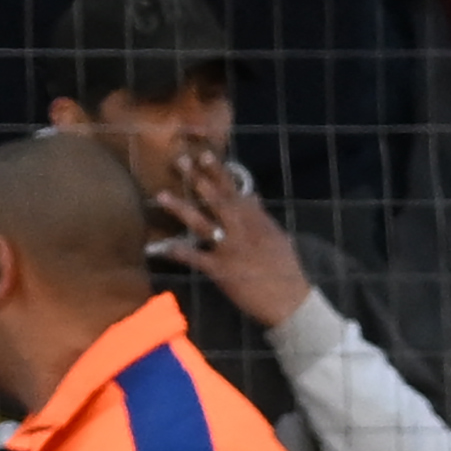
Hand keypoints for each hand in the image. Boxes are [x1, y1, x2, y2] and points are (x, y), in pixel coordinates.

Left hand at [150, 150, 314, 330]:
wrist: (288, 296)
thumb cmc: (283, 266)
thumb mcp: (275, 234)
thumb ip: (260, 215)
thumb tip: (253, 196)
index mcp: (255, 219)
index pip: (234, 189)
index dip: (218, 172)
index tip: (203, 154)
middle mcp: (242, 228)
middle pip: (217, 199)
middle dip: (198, 180)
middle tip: (181, 161)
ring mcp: (230, 247)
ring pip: (202, 223)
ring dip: (181, 209)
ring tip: (161, 195)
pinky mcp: (221, 269)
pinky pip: (196, 258)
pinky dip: (179, 252)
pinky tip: (161, 246)